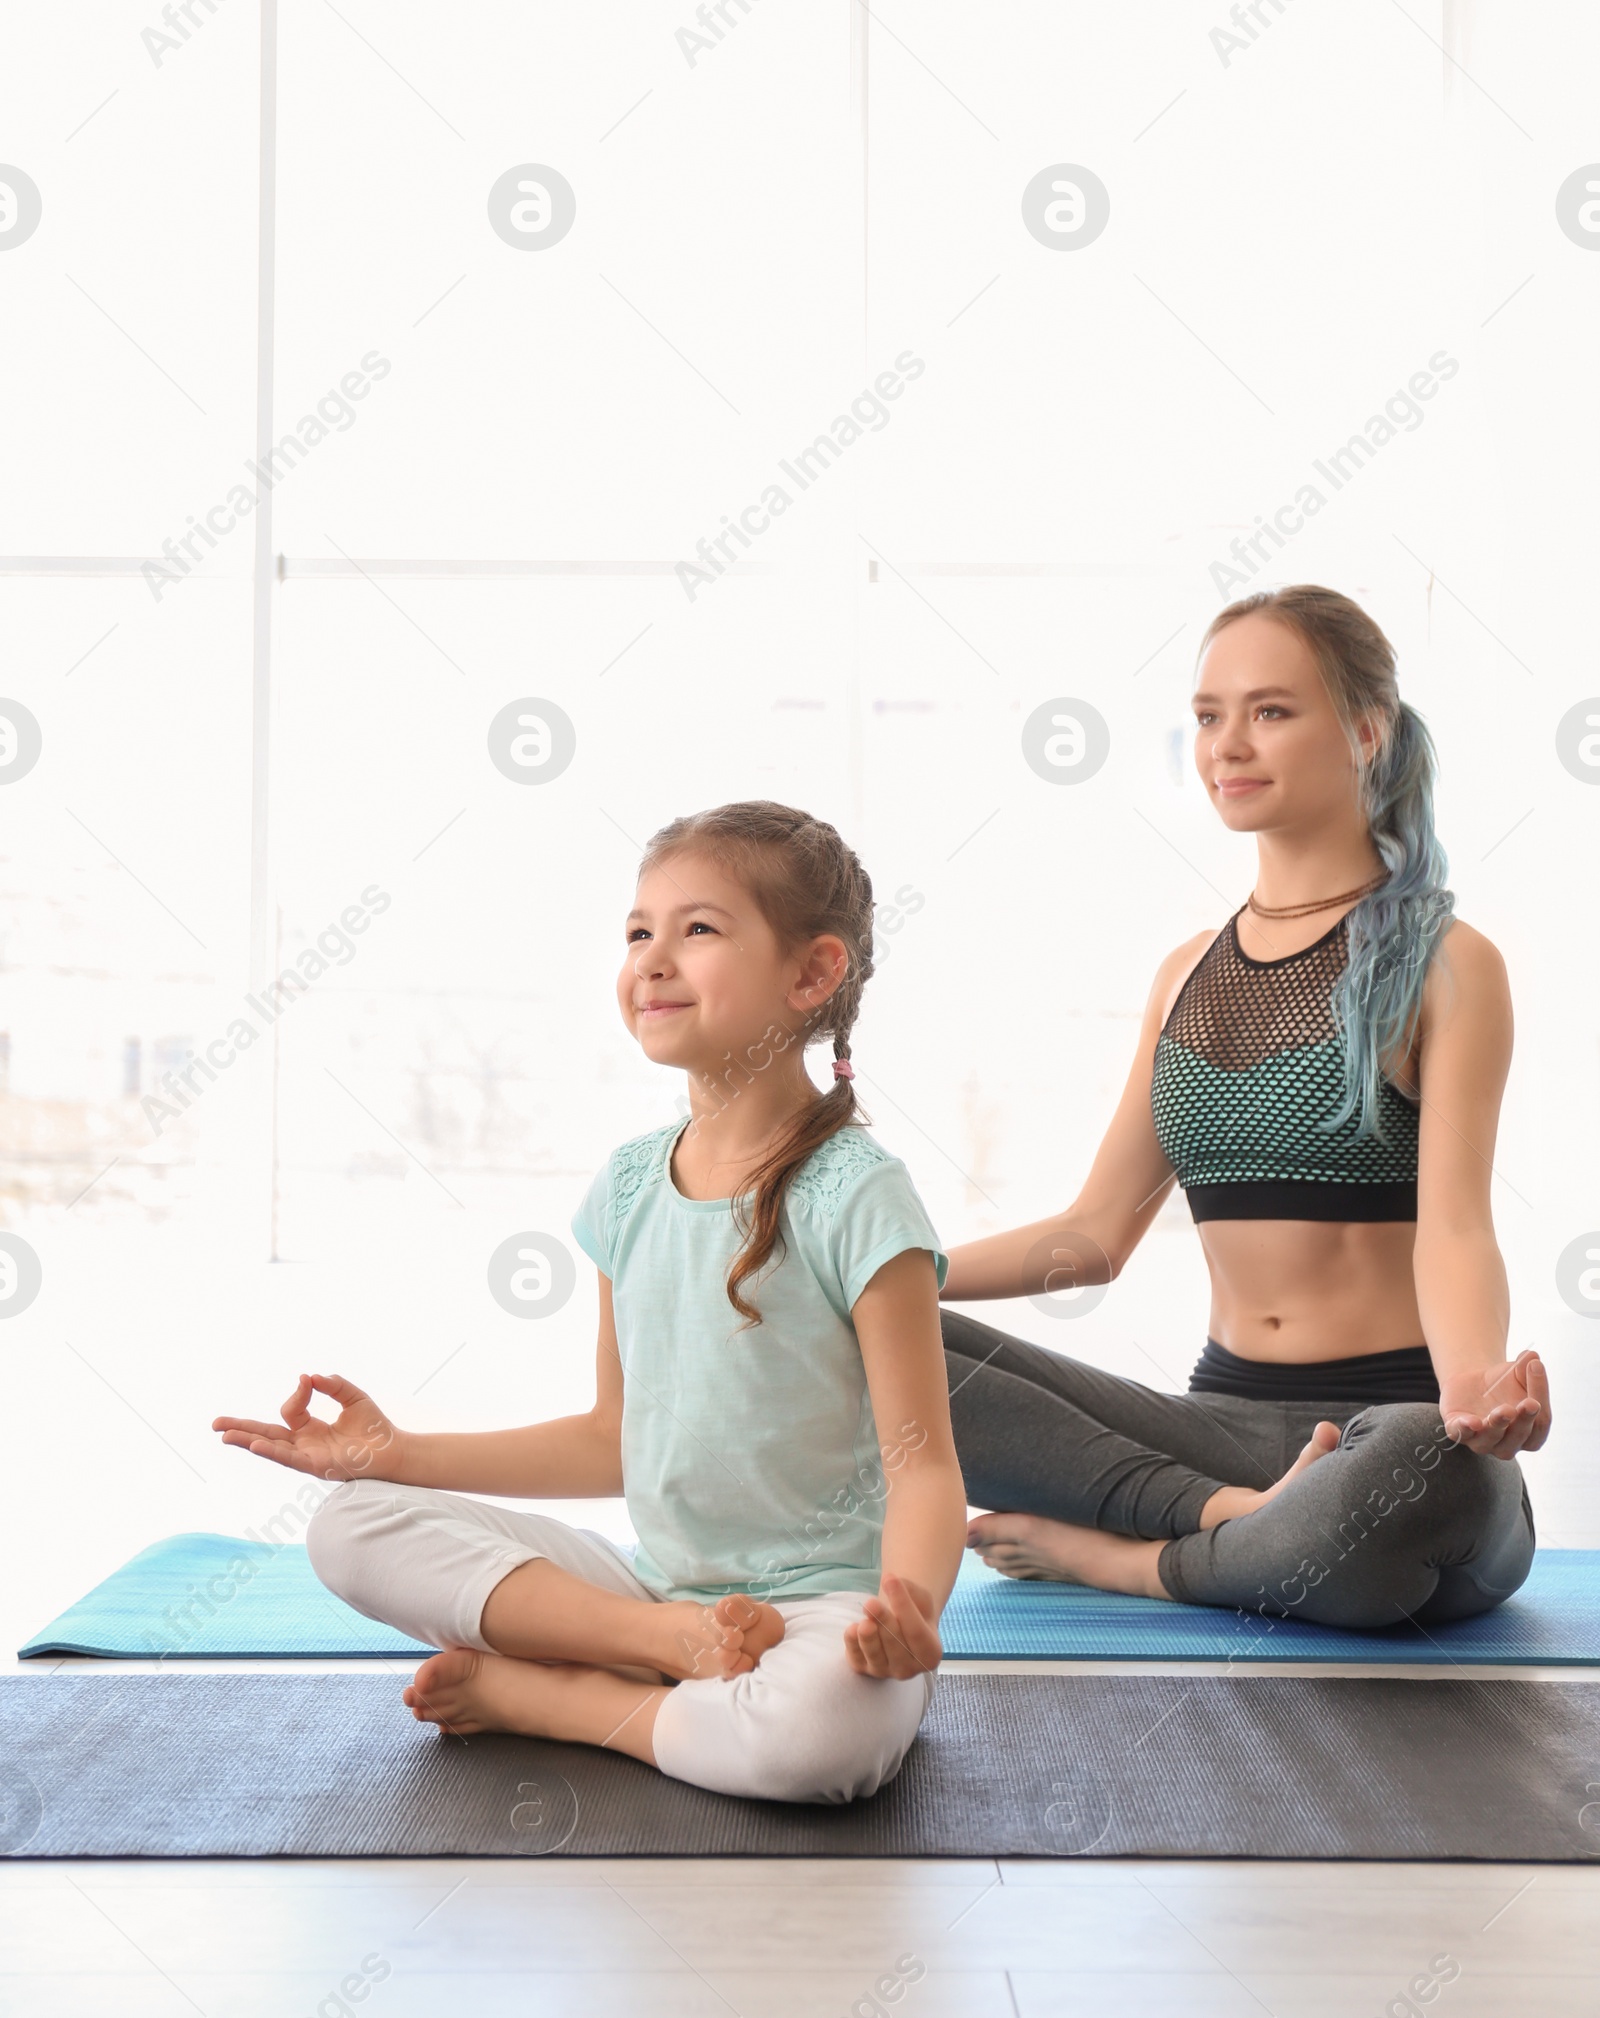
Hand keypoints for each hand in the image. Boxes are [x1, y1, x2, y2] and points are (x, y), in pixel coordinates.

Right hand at [212, 1373, 406, 1481]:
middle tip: (214, 1425)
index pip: (290, 1411)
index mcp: (310, 1430)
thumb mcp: (352, 1396)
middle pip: (266, 1435)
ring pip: (272, 1448)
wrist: (394, 1449)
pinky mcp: (317, 1466)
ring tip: (224, 1436)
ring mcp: (308, 1457)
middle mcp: (304, 1445)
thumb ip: (332, 1384)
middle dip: (241, 1429)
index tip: (308, 1381)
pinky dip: (273, 1451)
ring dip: (248, 1442)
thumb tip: (309, 1377)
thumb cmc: (375, 1427)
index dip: (296, 1394)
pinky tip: (256, 1446)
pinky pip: (290, 1458)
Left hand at [842, 1572, 940, 1679]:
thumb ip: (910, 1590)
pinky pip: (857, 1660)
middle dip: (883, 1621)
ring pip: (875, 1655)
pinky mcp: (865, 1670)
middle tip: (871, 1603)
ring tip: (864, 1620)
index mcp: (930, 1654)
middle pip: (895, 1644)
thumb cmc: (913, 1613)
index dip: (903, 1606)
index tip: (890, 1581)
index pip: (916, 1632)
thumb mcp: (920, 1599)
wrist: (899, 1629)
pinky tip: (853, 1628)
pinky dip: (853, 1645)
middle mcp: (910, 1669)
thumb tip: (889, 1580)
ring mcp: (886, 1672)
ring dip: (868, 1637)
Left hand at [1438, 1349, 1550, 1458]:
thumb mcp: (1517, 1373)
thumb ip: (1526, 1368)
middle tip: (1529, 1403)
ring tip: (1504, 1410)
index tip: (1536, 1368)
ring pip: (1492, 1440)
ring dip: (1498, 1425)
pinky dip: (1465, 1429)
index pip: (1541, 1423)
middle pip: (1520, 1436)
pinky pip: (1461, 1434)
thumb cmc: (1504, 1384)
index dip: (1542, 1397)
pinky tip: (1472, 1422)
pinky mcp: (1458, 1431)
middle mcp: (1508, 1444)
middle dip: (1524, 1420)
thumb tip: (1532, 1356)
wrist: (1473, 1383)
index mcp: (1531, 1433)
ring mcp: (1482, 1441)